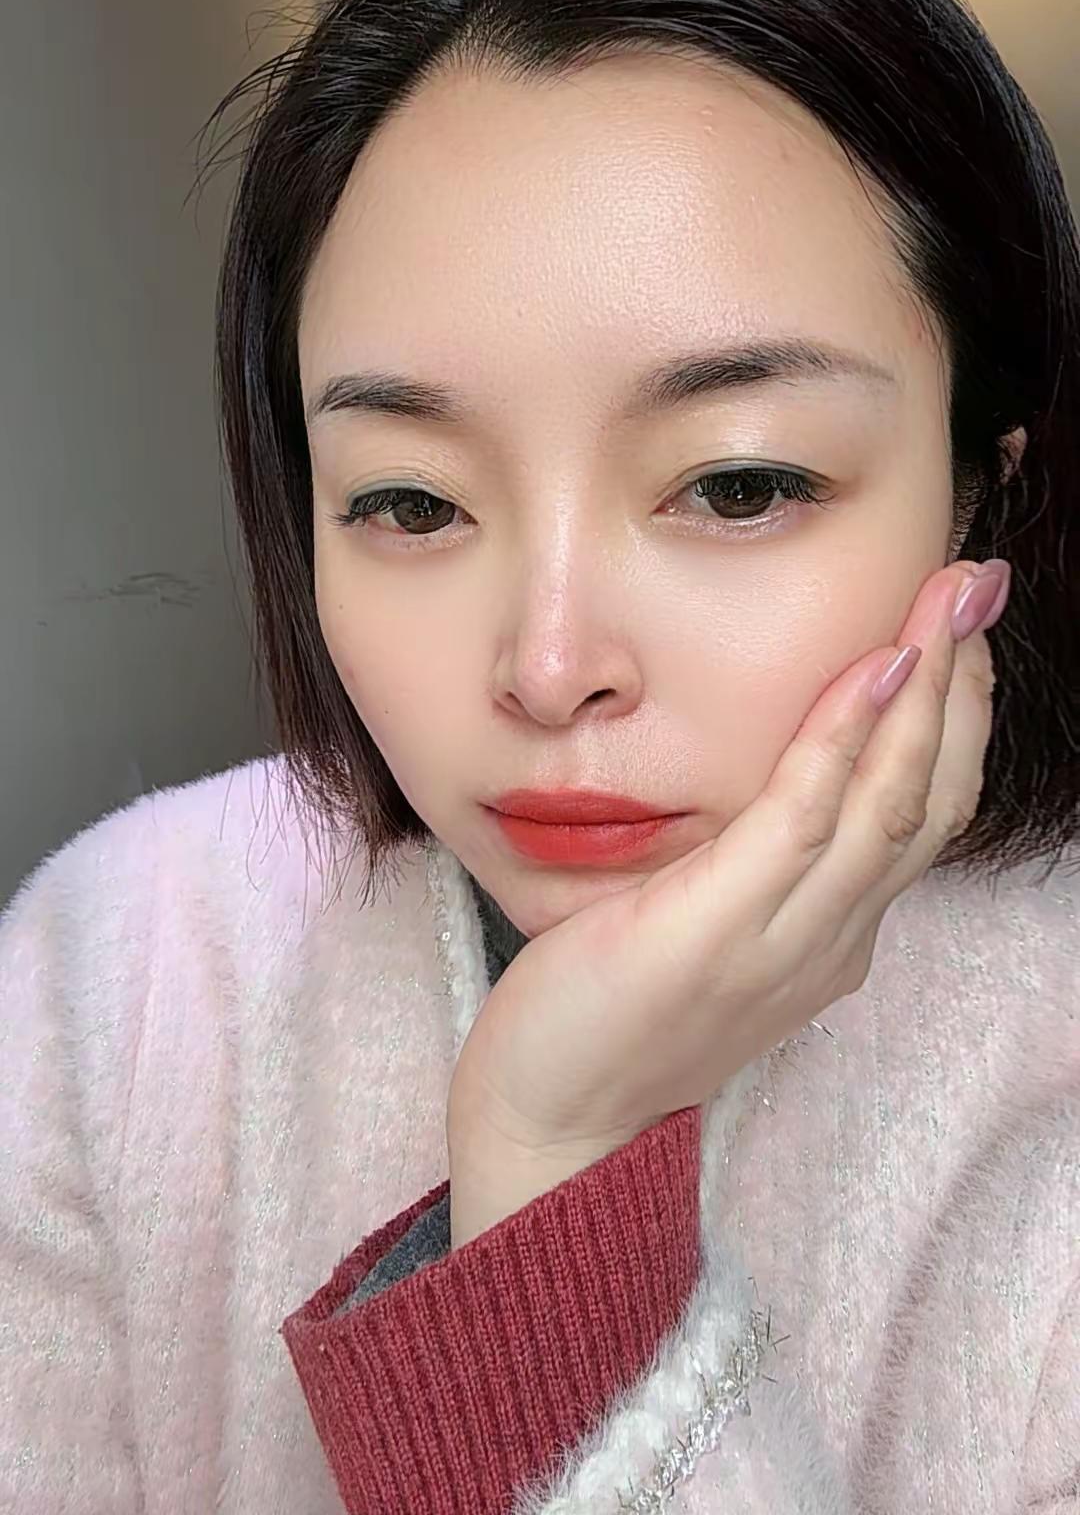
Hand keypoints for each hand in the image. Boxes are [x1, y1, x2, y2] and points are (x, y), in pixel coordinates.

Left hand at [446, 559, 1008, 1233]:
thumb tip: (770, 779)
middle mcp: (831, 939)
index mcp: (833, 936)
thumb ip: (751, 862)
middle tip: (979, 581)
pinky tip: (873, 669)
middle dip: (965, 683)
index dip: (955, 717)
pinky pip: (803, 820)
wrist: (551, 1120)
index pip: (924, 813)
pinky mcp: (720, 931)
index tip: (957, 628)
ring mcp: (784, 941)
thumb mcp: (705, 924)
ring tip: (948, 600)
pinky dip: (848, 740)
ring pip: (890, 803)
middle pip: (931, 798)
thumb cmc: (612, 1011)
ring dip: (929, 693)